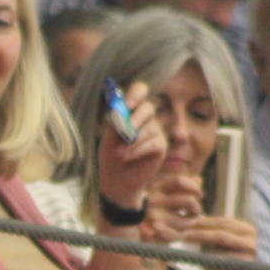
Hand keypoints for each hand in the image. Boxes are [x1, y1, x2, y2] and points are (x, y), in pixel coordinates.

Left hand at [97, 81, 166, 212]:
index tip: (127, 104)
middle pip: (148, 108)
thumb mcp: (109, 138)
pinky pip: (153, 143)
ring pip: (149, 129)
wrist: (117, 179)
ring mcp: (155, 131)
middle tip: (124, 131)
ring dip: (131, 142)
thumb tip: (119, 112)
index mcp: (131, 111)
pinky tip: (126, 157)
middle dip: (136, 119)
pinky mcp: (160, 146)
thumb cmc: (111, 155)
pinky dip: (137, 150)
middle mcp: (145, 118)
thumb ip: (115, 123)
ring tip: (119, 153)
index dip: (136, 94)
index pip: (140, 91)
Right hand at [142, 172, 204, 243]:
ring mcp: (154, 217)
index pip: (180, 181)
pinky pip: (177, 236)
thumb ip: (179, 185)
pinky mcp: (154, 233)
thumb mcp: (159, 192)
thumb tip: (199, 179)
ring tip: (185, 224)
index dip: (195, 188)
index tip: (200, 195)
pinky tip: (177, 233)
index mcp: (154, 187)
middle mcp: (153, 200)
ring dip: (189, 223)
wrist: (120, 227)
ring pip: (186, 221)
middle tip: (194, 213)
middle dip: (196, 208)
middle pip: (189, 201)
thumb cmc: (145, 208)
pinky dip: (180, 235)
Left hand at [180, 215, 263, 269]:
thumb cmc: (230, 259)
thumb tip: (193, 220)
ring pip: (221, 251)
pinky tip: (200, 260)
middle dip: (200, 233)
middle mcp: (251, 241)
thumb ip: (214, 231)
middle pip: (221, 234)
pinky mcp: (244, 269)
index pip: (224, 222)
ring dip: (202, 246)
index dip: (205, 222)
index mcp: (248, 230)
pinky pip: (221, 263)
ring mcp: (250, 256)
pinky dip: (209, 261)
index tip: (189, 223)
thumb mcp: (225, 242)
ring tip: (188, 244)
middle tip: (184, 235)